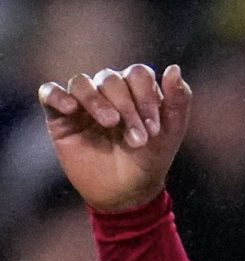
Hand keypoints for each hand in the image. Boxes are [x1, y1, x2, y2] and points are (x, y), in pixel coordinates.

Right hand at [38, 63, 191, 213]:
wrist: (126, 193)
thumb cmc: (149, 161)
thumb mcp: (170, 133)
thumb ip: (178, 101)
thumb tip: (174, 68)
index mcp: (135, 91)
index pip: (137, 74)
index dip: (146, 96)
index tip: (154, 128)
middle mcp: (107, 91)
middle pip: (111, 79)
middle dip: (126, 107)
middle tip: (137, 139)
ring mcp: (82, 102)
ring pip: (81, 83)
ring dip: (97, 101)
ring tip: (110, 124)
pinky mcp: (59, 115)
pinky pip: (49, 93)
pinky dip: (59, 96)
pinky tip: (71, 109)